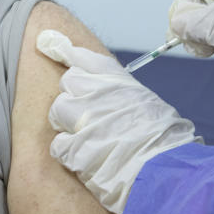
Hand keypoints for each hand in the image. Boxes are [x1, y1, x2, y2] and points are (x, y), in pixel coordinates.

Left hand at [37, 29, 198, 213]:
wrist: (164, 170)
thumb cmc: (160, 137)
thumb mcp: (143, 100)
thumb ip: (116, 86)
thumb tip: (90, 77)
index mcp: (117, 80)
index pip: (82, 57)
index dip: (64, 51)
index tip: (49, 43)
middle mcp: (97, 93)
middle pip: (67, 82)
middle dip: (73, 98)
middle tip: (89, 115)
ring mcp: (84, 119)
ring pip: (57, 110)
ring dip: (67, 125)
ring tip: (89, 138)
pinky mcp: (75, 148)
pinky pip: (57, 144)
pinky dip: (68, 152)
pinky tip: (86, 157)